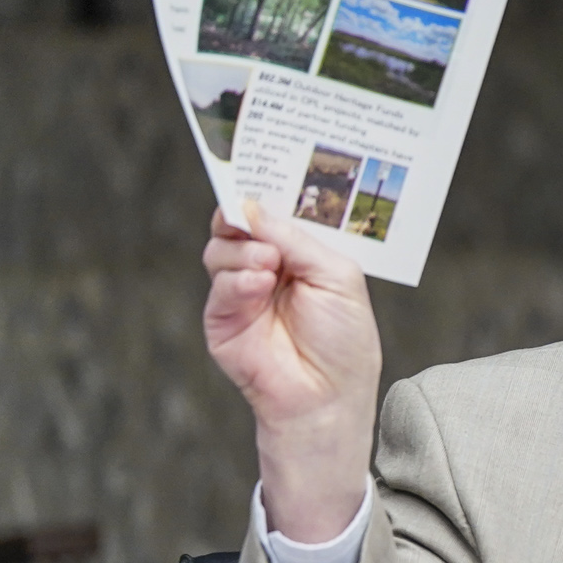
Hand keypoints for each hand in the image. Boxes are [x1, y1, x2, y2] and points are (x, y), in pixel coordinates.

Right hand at [203, 201, 380, 541]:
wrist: (326, 396)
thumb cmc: (344, 340)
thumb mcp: (336, 276)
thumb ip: (296, 238)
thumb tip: (252, 208)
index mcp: (301, 252)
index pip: (274, 212)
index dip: (264, 192)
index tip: (256, 165)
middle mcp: (270, 266)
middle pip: (238, 222)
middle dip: (243, 214)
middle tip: (251, 217)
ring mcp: (243, 291)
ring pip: (222, 247)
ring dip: (244, 250)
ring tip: (270, 267)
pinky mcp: (222, 317)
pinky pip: (218, 283)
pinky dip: (237, 279)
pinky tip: (258, 285)